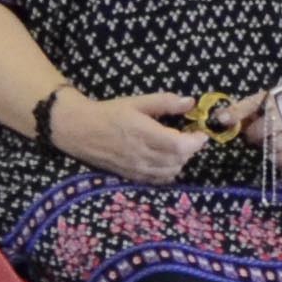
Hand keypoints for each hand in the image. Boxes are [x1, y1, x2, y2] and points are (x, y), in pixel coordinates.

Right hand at [60, 91, 206, 181]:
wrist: (80, 130)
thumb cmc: (109, 113)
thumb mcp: (137, 102)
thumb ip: (164, 102)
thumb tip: (190, 102)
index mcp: (144, 133)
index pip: (180, 146)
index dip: (196, 142)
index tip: (201, 133)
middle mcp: (141, 154)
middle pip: (179, 160)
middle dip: (190, 150)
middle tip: (190, 138)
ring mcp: (136, 168)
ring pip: (171, 171)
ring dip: (181, 161)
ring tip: (179, 148)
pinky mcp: (131, 176)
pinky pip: (159, 180)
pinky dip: (169, 172)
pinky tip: (167, 161)